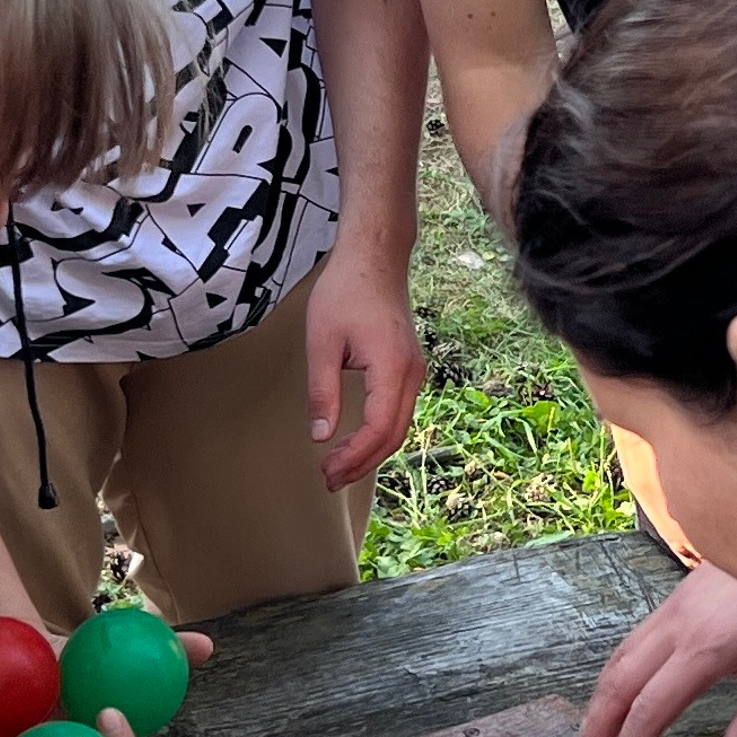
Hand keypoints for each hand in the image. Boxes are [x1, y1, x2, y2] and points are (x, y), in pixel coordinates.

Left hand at [305, 238, 425, 492]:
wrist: (374, 258)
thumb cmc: (346, 291)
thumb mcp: (322, 341)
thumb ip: (322, 391)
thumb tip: (321, 436)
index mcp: (393, 367)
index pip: (379, 428)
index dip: (354, 456)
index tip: (326, 470)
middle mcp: (412, 374)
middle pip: (393, 435)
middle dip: (362, 463)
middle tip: (328, 479)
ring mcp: (414, 370)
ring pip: (398, 426)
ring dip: (371, 451)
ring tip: (338, 467)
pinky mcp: (408, 367)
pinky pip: (398, 411)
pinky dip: (379, 433)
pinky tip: (356, 441)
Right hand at [579, 563, 736, 736]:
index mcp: (703, 648)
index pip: (649, 709)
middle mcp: (677, 625)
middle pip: (617, 681)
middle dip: (595, 729)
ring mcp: (675, 606)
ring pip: (620, 656)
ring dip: (601, 701)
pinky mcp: (681, 595)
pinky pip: (635, 639)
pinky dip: (618, 673)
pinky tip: (626, 690)